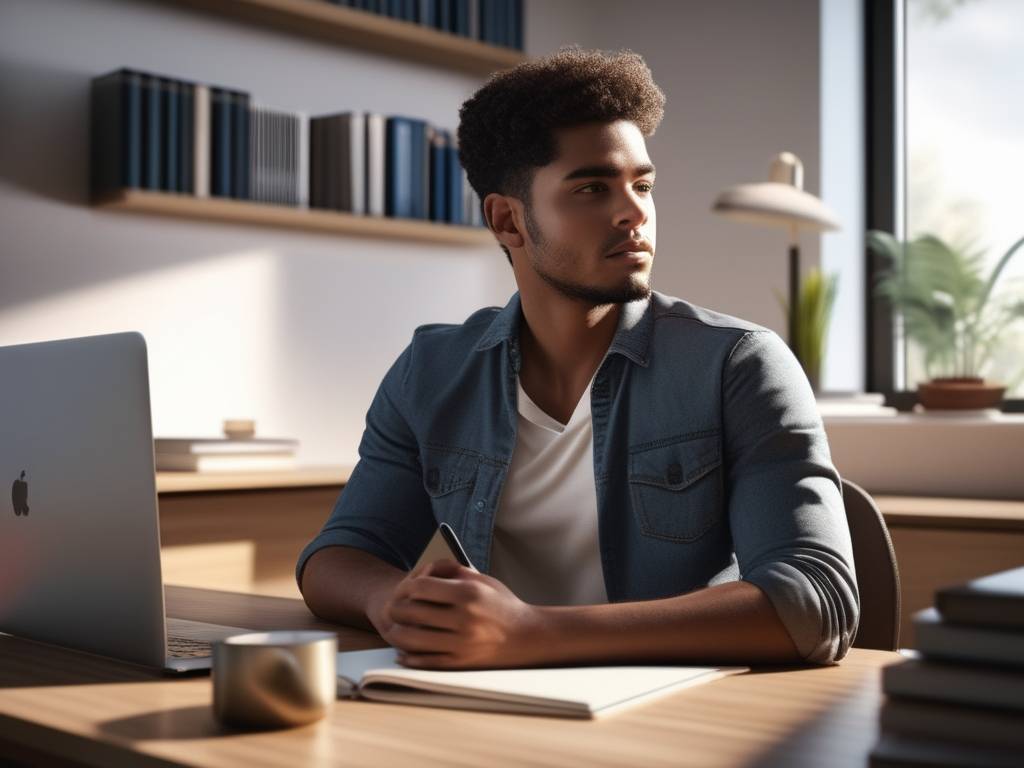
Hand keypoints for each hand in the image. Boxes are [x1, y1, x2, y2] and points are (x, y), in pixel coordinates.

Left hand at [380, 559, 549, 668]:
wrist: (527, 636)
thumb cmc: (502, 605)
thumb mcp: (483, 580)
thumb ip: (453, 571)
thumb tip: (424, 570)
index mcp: (468, 593)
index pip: (421, 587)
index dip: (408, 586)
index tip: (407, 589)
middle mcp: (464, 618)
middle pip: (411, 612)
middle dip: (398, 608)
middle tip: (396, 608)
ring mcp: (461, 643)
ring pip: (411, 639)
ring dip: (398, 633)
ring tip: (396, 628)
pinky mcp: (460, 663)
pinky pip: (424, 661)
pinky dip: (408, 657)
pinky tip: (403, 652)